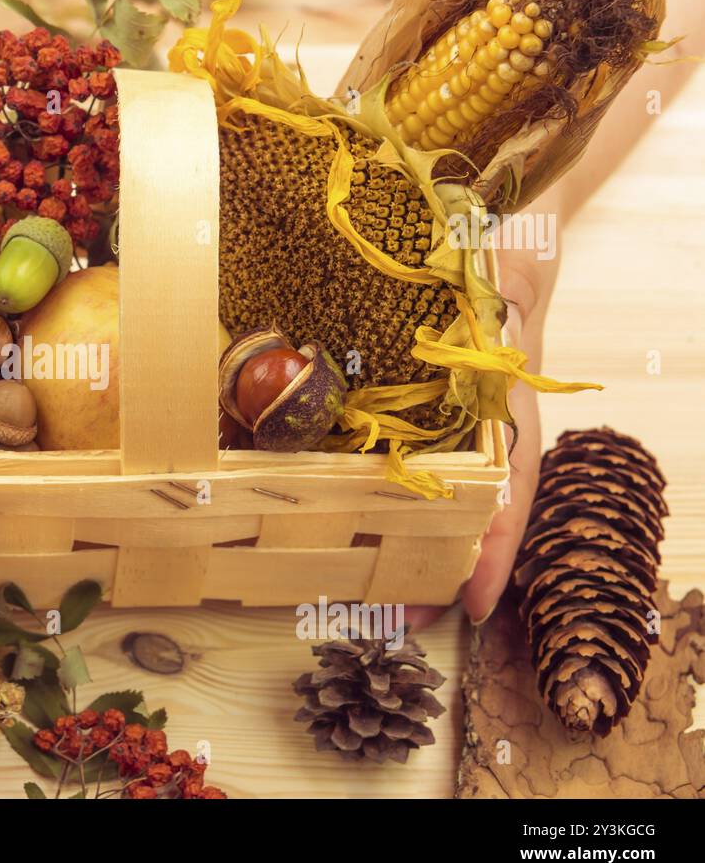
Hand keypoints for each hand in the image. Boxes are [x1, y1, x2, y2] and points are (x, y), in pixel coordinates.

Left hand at [406, 236, 556, 630]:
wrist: (483, 243)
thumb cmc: (495, 260)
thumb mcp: (505, 273)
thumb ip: (506, 292)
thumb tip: (508, 307)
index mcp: (508, 404)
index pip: (511, 485)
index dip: (497, 546)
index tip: (478, 601)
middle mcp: (479, 428)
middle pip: (466, 511)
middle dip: (438, 569)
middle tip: (402, 620)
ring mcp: (445, 427)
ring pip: (432, 500)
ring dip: (407, 549)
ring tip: (374, 602)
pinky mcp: (405, 417)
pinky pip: (394, 469)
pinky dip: (380, 506)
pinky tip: (351, 534)